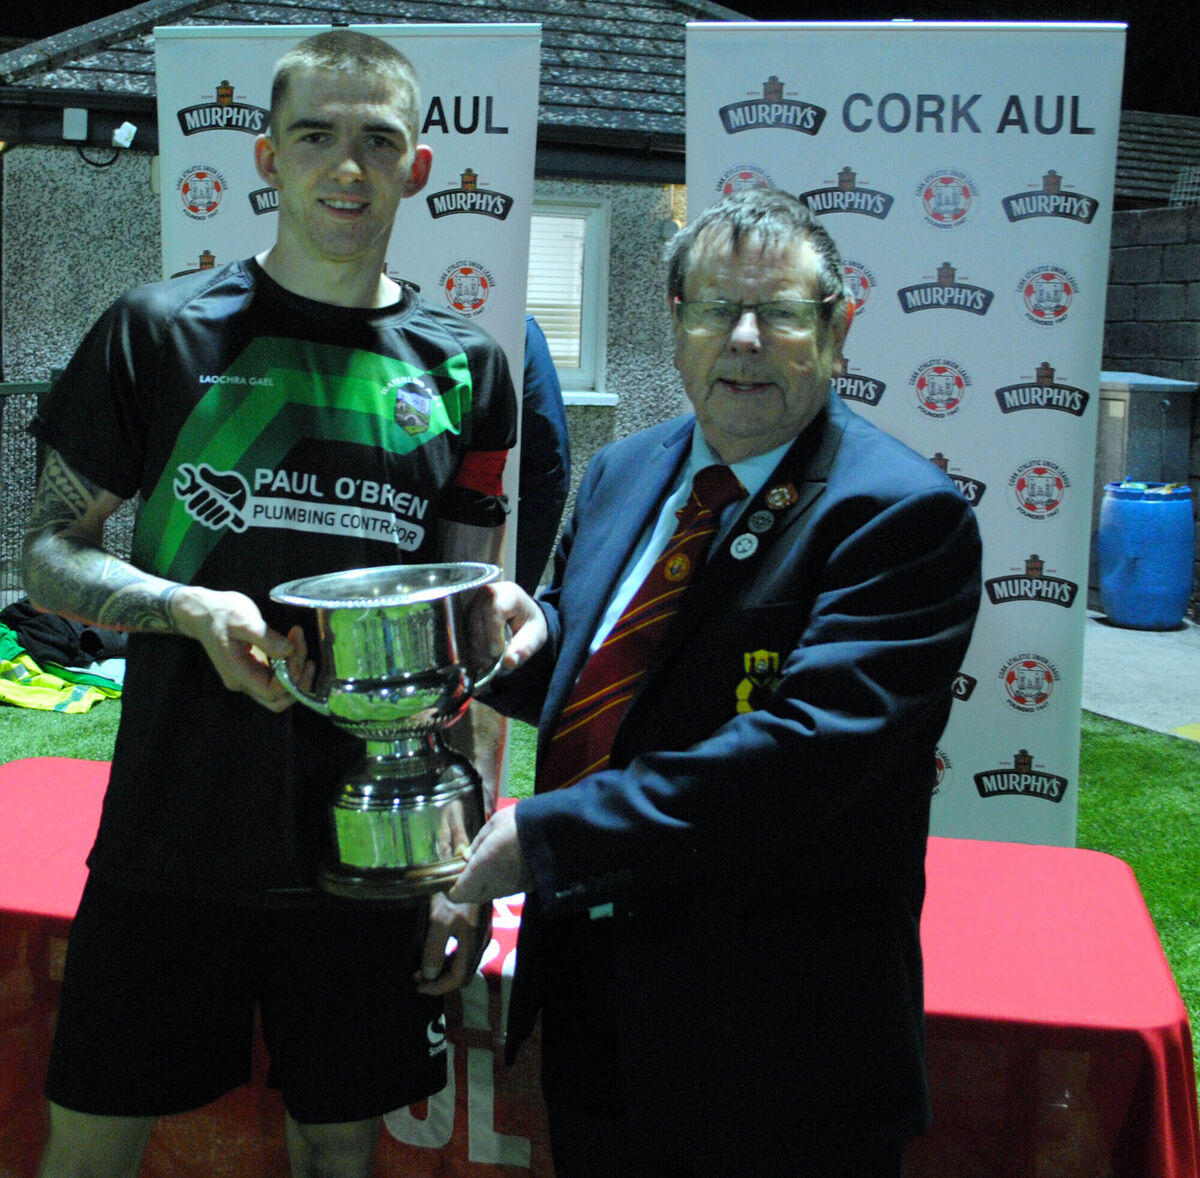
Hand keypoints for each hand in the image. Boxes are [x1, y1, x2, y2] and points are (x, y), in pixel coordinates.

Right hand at [172, 586, 312, 711]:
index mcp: (239, 674)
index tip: (295, 647)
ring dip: (296, 672)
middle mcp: (243, 682)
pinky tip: (294, 645)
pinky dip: (290, 665)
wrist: (202, 611)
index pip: (274, 691)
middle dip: (298, 681)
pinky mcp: (254, 669)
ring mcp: (248, 677)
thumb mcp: (243, 620)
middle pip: (278, 699)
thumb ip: (266, 638)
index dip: (291, 675)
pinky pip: (277, 677)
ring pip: (280, 690)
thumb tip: (288, 651)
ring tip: (300, 644)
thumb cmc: (221, 614)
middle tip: (306, 656)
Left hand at [414, 893, 491, 994]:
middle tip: (420, 977)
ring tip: (426, 966)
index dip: (437, 987)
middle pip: (463, 974)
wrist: (469, 865)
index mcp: (472, 943)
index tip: (418, 985)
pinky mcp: (482, 924)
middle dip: (441, 980)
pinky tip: (441, 949)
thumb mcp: (440, 919)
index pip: (457, 978)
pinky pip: (467, 951)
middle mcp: (481, 942)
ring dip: (446, 968)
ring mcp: (484, 933)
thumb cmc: (453, 891)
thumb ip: (435, 949)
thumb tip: (429, 975)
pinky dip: (452, 957)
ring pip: (466, 963)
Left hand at [448, 804, 531, 904]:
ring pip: (488, 894)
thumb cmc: (519, 822)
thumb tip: (467, 857)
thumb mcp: (492, 825)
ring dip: (482, 885)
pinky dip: (498, 882)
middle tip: (465, 868)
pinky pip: (504, 890)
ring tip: (484, 865)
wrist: (554, 829)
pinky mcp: (526, 887)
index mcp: (482, 868)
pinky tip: (502, 866)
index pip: (457, 893)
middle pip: (471, 897)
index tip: (447, 876)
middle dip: (465, 886)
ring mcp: (511, 888)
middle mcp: (495, 884)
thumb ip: (477, 844)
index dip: (449, 888)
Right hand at [466, 582, 547, 677]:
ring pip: (466, 624)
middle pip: (476, 617)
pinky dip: (469, 646)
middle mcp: (488, 593)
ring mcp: (474, 601)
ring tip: (485, 662)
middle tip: (489, 662)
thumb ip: (524, 648)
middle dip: (482, 643)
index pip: (495, 609)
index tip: (497, 652)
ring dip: (474, 647)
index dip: (493, 633)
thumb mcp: (536, 636)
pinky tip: (478, 657)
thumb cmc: (529, 624)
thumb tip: (509, 661)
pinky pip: (461, 629)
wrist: (523, 619)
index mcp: (509, 594)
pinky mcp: (466, 612)